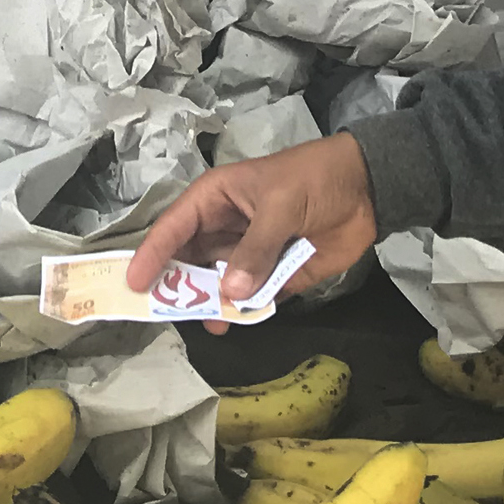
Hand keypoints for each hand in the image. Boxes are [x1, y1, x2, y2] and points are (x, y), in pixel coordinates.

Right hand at [125, 133, 378, 334]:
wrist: (369, 188)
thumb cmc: (314, 180)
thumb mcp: (280, 206)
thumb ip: (255, 249)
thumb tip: (230, 292)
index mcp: (216, 199)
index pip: (175, 226)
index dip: (152, 254)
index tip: (134, 283)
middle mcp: (225, 228)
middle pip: (190, 260)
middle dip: (178, 285)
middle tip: (164, 314)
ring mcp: (250, 253)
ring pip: (219, 283)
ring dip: (213, 302)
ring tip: (211, 324)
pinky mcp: (276, 274)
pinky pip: (252, 297)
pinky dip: (245, 310)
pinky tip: (239, 321)